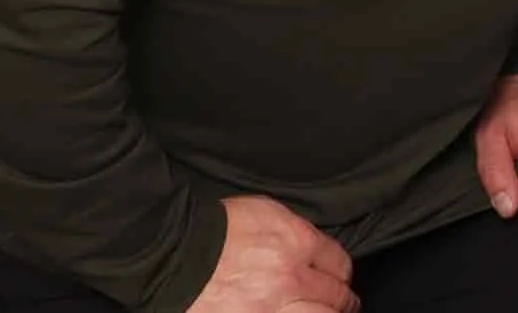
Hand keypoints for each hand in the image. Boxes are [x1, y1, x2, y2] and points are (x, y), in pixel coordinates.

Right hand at [191, 196, 355, 312]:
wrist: (174, 255)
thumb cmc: (214, 230)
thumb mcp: (265, 214)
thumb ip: (295, 232)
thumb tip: (312, 248)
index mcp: (297, 243)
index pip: (339, 262)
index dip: (340, 271)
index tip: (339, 277)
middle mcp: (291, 278)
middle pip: (335, 296)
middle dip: (342, 299)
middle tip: (343, 302)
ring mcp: (272, 309)